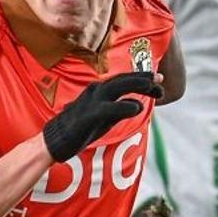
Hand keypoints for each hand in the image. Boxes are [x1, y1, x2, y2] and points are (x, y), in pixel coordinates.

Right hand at [42, 71, 161, 162]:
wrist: (56, 140)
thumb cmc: (80, 128)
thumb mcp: (103, 116)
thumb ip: (119, 109)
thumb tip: (137, 105)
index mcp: (99, 90)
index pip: (124, 79)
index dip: (142, 76)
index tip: (159, 78)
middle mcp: (96, 91)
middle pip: (123, 79)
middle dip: (144, 77)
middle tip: (160, 79)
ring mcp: (92, 101)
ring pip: (117, 87)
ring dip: (137, 85)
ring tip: (154, 87)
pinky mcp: (89, 115)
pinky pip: (109, 108)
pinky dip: (124, 107)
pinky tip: (137, 108)